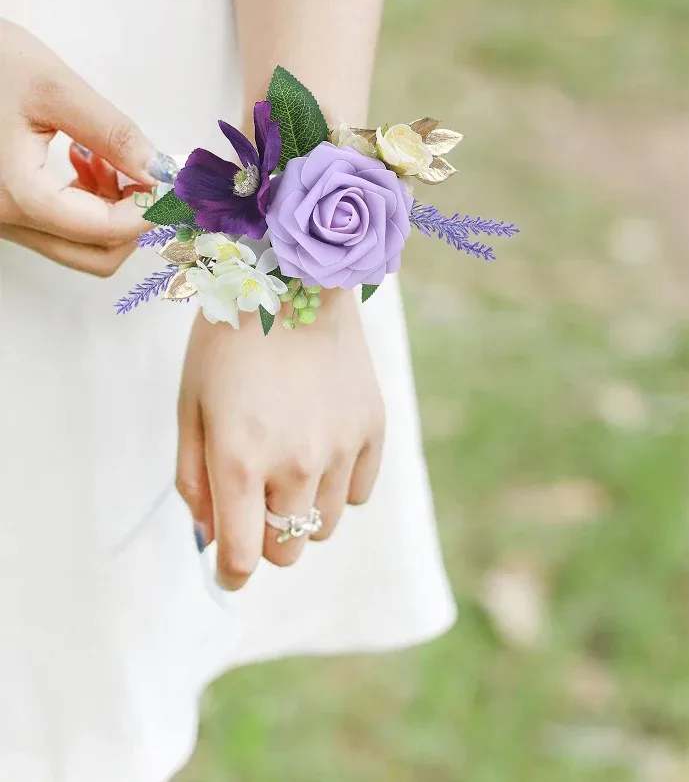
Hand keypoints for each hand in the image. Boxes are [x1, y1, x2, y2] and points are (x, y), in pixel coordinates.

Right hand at [0, 19, 158, 273]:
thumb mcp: (53, 88)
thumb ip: (112, 133)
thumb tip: (159, 171)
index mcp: (18, 195)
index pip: (104, 230)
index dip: (149, 211)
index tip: (173, 184)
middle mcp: (7, 221)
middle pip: (96, 256)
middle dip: (133, 220)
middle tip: (147, 175)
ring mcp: (5, 221)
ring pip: (80, 246)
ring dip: (112, 212)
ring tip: (107, 157)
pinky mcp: (7, 211)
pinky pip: (60, 228)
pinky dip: (89, 204)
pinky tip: (86, 160)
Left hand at [176, 291, 385, 589]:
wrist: (293, 278)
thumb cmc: (228, 340)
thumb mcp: (191, 405)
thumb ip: (194, 479)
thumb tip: (209, 537)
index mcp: (241, 460)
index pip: (241, 556)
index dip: (229, 573)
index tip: (227, 570)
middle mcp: (296, 464)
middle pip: (287, 550)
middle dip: (264, 540)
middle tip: (255, 504)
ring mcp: (342, 447)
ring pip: (324, 527)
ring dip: (301, 513)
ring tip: (288, 467)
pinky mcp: (373, 429)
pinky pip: (358, 492)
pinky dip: (338, 486)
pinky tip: (322, 446)